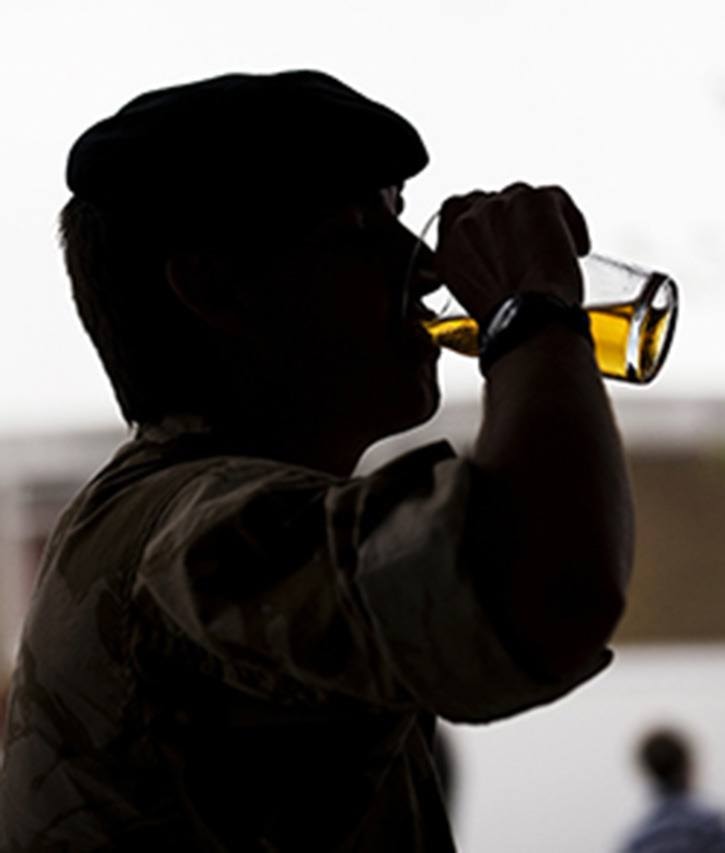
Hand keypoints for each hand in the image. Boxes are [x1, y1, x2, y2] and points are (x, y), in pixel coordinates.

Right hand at [434, 183, 589, 321]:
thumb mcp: (470, 293)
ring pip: (524, 199)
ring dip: (538, 221)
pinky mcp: (536, 200)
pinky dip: (570, 223)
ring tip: (553, 250)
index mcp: (450, 244)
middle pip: (493, 202)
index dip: (480, 220)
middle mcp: (470, 220)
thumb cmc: (506, 318)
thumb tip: (494, 262)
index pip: (455, 210)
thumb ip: (472, 266)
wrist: (527, 319)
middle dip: (513, 221)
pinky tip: (576, 247)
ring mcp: (502, 206)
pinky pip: (557, 199)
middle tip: (531, 245)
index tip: (496, 233)